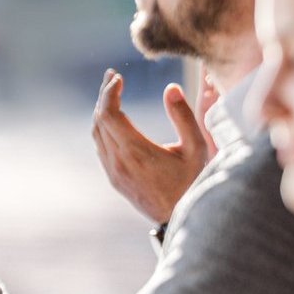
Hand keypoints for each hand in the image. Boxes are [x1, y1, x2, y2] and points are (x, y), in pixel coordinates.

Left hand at [91, 71, 211, 223]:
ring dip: (102, 110)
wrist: (181, 217)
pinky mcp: (115, 178)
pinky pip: (101, 147)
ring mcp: (114, 171)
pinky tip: (114, 119)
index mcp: (136, 151)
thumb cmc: (193, 181)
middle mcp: (119, 161)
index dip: (110, 91)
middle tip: (112, 76)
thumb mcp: (196, 147)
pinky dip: (103, 127)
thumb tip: (170, 88)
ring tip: (111, 92)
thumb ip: (183, 116)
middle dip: (104, 94)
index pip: (109, 113)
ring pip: (96, 133)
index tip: (118, 76)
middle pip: (99, 119)